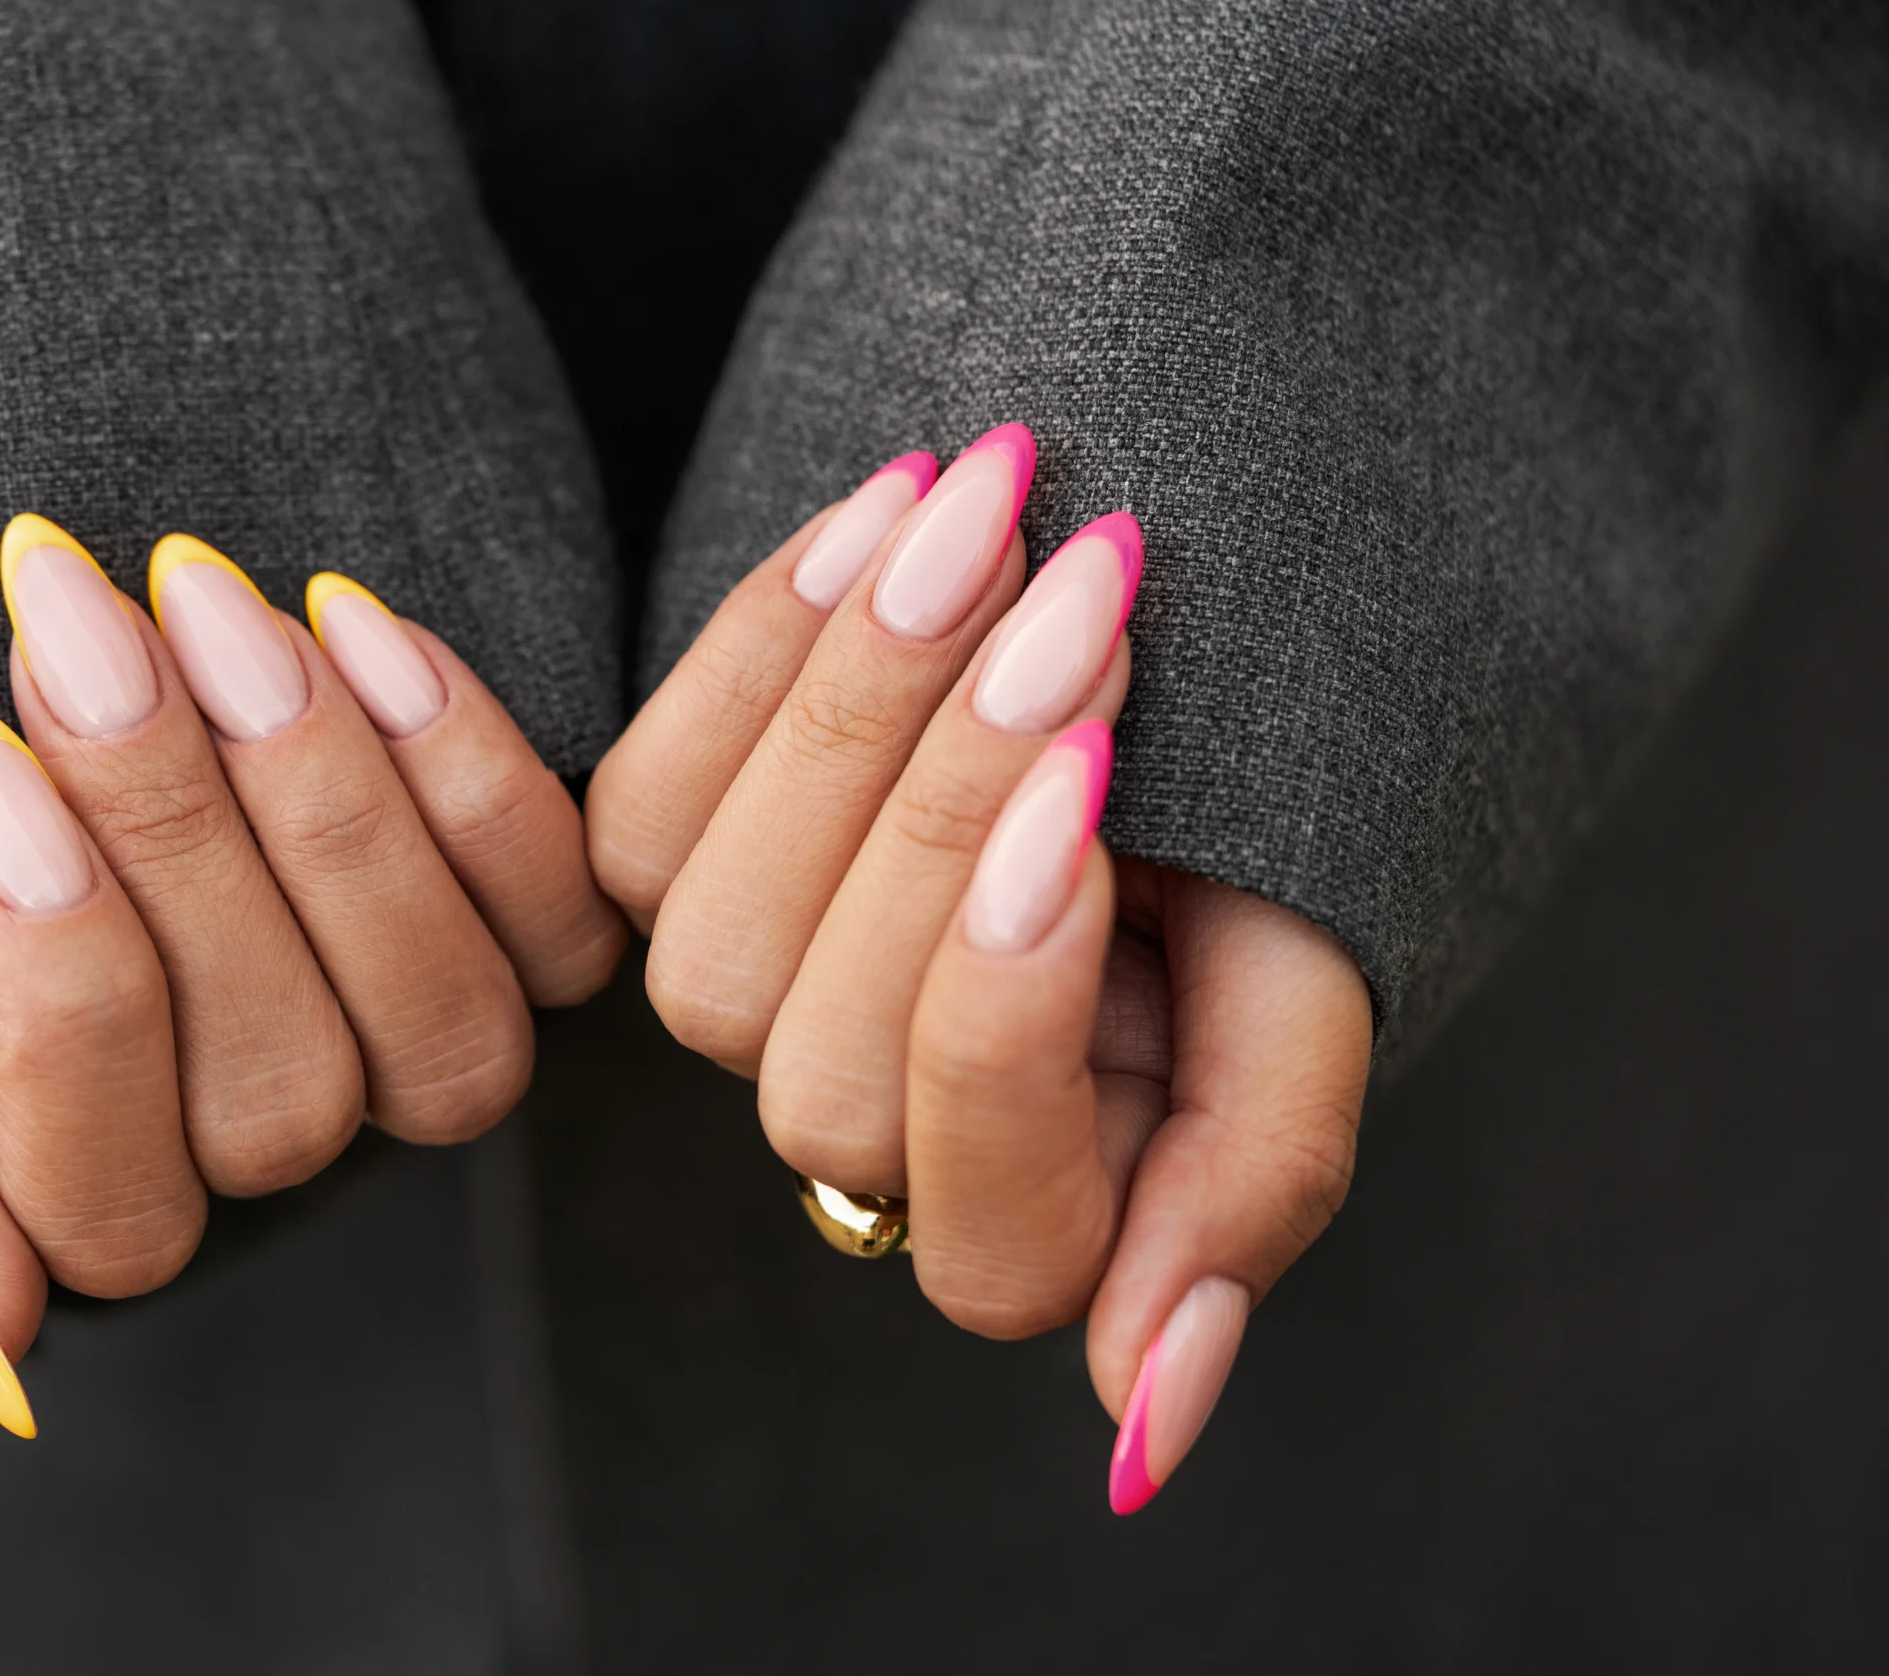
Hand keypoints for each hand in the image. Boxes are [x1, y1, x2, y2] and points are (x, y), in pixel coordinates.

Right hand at [0, 516, 623, 1433]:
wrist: (42, 705)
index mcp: (100, 1202)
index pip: (110, 1196)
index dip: (61, 990)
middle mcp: (276, 1147)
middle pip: (281, 1087)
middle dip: (176, 837)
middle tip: (81, 631)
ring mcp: (414, 1051)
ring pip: (440, 1018)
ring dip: (325, 801)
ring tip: (203, 606)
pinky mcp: (530, 944)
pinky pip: (556, 916)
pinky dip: (467, 770)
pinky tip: (346, 619)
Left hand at [586, 430, 1370, 1509]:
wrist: (1195, 623)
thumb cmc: (1276, 817)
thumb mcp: (1308, 978)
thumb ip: (1251, 1178)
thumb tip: (1142, 1434)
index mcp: (1044, 1205)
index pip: (988, 1237)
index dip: (1009, 1029)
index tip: (1095, 809)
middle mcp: (874, 1133)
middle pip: (826, 1076)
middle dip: (944, 823)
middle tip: (1087, 598)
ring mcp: (757, 1003)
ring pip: (710, 946)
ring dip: (852, 721)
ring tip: (996, 520)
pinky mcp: (659, 868)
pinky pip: (637, 808)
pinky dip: (761, 652)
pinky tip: (888, 510)